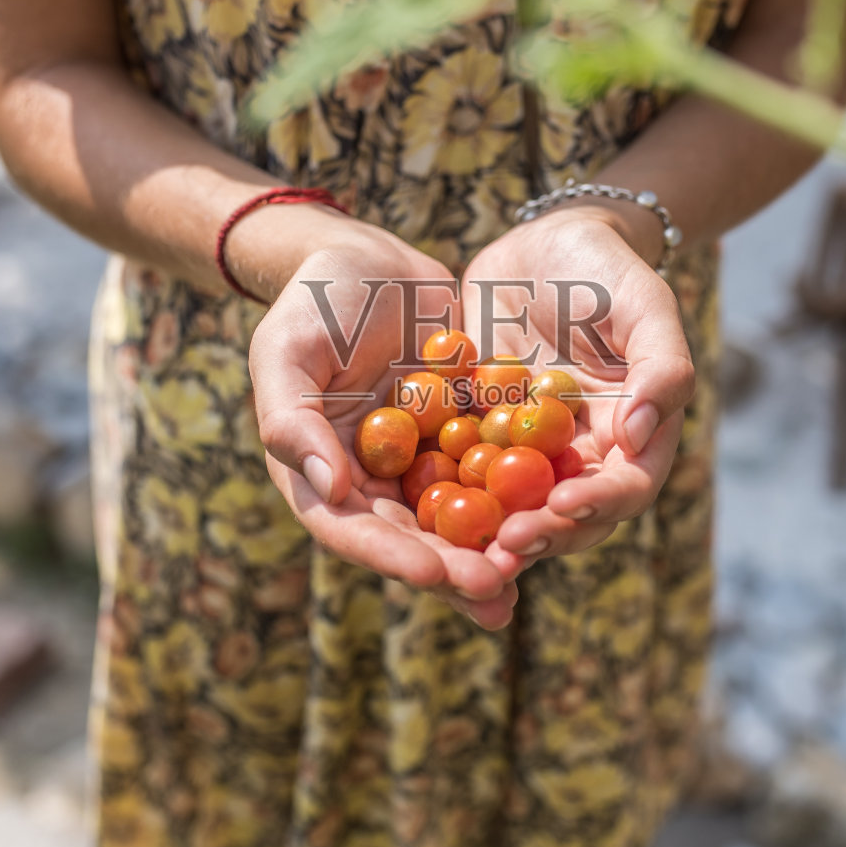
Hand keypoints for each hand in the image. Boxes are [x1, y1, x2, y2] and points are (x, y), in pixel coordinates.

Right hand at [248, 224, 517, 627]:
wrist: (369, 258)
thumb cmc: (312, 302)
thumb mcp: (287, 351)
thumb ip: (294, 421)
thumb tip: (330, 491)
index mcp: (319, 473)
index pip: (350, 528)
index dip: (391, 555)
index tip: (432, 573)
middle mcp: (371, 481)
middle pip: (410, 538)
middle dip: (452, 569)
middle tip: (495, 588)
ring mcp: (421, 462)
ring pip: (456, 518)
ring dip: (489, 549)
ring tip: (526, 575)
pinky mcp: (464, 436)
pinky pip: (494, 470)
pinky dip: (520, 495)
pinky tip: (558, 512)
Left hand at [461, 204, 695, 578]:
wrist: (544, 243)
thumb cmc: (609, 271)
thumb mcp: (647, 306)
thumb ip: (661, 369)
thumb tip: (636, 437)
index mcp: (629, 437)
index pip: (624, 488)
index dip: (598, 505)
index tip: (562, 506)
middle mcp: (578, 456)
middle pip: (564, 515)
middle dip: (538, 535)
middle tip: (504, 545)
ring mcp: (524, 450)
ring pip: (510, 505)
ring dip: (487, 533)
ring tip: (461, 551)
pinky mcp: (476, 432)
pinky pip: (458, 467)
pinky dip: (441, 490)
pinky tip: (411, 504)